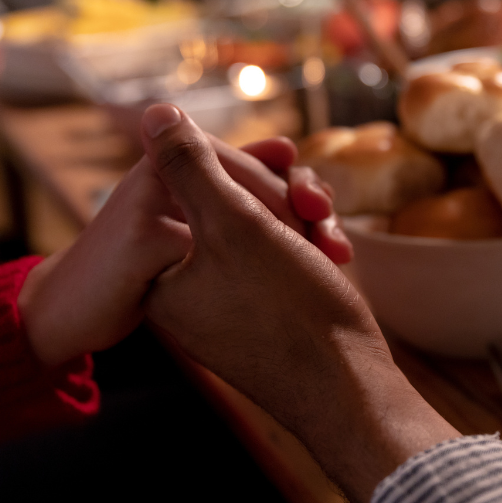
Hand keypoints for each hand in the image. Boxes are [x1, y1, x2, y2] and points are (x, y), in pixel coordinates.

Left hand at [18, 104, 351, 367]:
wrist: (348, 390)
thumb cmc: (291, 311)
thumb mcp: (235, 225)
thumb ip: (191, 165)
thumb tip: (153, 112)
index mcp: (162, 269)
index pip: (193, 182)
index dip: (247, 171)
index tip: (285, 180)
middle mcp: (187, 286)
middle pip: (231, 203)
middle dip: (284, 198)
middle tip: (317, 209)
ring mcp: (226, 301)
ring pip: (262, 226)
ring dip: (302, 220)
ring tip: (334, 241)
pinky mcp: (263, 310)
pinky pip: (278, 257)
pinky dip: (308, 248)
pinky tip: (335, 256)